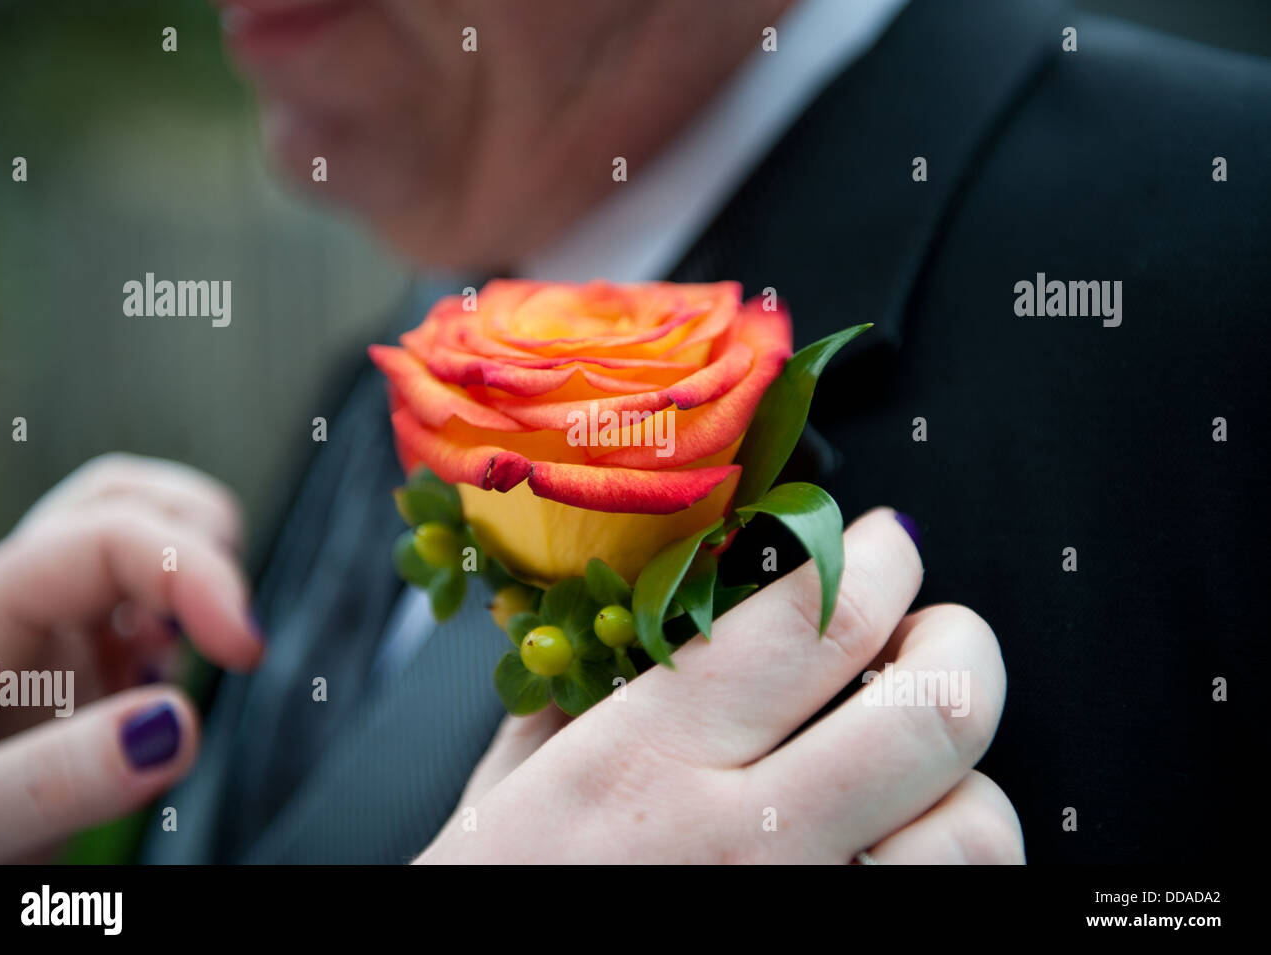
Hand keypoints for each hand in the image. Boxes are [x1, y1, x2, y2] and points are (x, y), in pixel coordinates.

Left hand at [0, 453, 263, 861]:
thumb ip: (59, 777)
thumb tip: (174, 726)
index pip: (106, 537)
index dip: (193, 572)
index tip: (248, 649)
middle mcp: (14, 602)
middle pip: (124, 501)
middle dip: (201, 542)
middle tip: (235, 630)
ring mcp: (46, 631)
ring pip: (138, 532)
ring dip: (197, 567)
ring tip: (208, 642)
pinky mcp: (75, 669)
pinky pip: (142, 605)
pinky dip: (184, 622)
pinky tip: (165, 682)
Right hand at [418, 507, 1022, 863]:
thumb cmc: (491, 899)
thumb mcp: (509, 785)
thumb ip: (586, 690)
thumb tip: (661, 612)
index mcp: (645, 759)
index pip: (820, 615)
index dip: (879, 555)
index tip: (882, 544)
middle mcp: (739, 840)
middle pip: (936, 709)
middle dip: (961, 641)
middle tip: (931, 633)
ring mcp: (798, 914)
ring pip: (975, 829)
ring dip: (962, 778)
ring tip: (917, 769)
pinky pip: (953, 905)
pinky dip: (943, 863)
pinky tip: (898, 850)